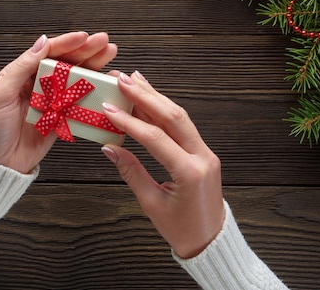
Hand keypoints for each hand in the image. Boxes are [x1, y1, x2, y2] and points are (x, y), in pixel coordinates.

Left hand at [0, 32, 117, 173]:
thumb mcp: (0, 93)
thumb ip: (22, 67)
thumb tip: (41, 43)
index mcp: (25, 74)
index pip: (49, 52)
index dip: (68, 43)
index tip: (84, 37)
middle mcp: (41, 84)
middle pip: (68, 62)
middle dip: (88, 51)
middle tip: (105, 42)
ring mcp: (54, 101)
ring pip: (78, 79)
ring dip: (95, 67)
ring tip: (111, 57)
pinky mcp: (62, 119)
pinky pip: (81, 104)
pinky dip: (95, 95)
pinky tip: (107, 86)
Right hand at [101, 71, 224, 258]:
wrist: (210, 240)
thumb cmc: (182, 229)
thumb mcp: (152, 203)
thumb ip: (131, 172)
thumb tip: (110, 148)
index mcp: (189, 172)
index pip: (155, 138)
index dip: (129, 121)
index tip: (109, 107)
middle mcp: (202, 157)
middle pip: (173, 117)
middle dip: (146, 95)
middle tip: (123, 79)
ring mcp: (206, 152)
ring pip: (180, 117)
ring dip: (156, 97)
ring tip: (135, 80)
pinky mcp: (203, 152)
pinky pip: (184, 126)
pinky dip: (165, 111)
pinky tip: (151, 100)